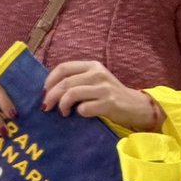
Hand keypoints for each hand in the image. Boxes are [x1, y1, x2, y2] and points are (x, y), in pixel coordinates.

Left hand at [42, 60, 159, 130]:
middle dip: (50, 96)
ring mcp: (104, 88)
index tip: (43, 92)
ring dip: (62, 105)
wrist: (137, 106)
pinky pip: (84, 108)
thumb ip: (76, 80)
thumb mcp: (94, 81)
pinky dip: (78, 113)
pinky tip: (81, 115)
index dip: (49, 80)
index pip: (63, 68)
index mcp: (92, 65)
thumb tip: (47, 89)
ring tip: (63, 112)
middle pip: (64, 83)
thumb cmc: (109, 95)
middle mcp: (98, 73)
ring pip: (71, 94)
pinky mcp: (109, 103)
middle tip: (46, 106)